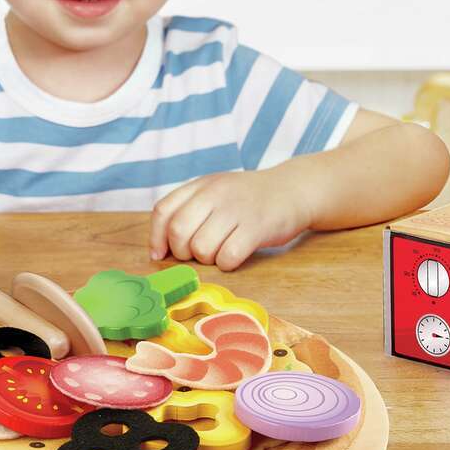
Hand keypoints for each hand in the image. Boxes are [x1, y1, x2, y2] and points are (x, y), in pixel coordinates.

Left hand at [148, 167, 315, 271]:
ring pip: (201, 249)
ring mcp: (236, 209)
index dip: (156, 238)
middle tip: (198, 253)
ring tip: (220, 250)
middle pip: (179, 232)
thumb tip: (158, 249)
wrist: (293, 190)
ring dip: (207, 259)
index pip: (163, 211)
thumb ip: (187, 210)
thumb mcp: (215, 191)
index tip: (160, 254)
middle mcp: (215, 193)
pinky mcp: (257, 228)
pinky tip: (235, 255)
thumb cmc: (247, 199)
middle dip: (183, 252)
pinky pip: (228, 257)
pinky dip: (227, 264)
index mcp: (201, 185)